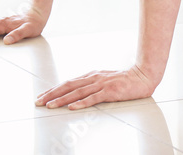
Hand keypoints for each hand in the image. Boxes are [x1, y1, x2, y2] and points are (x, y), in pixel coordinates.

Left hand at [36, 66, 156, 109]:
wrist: (143, 76)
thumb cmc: (125, 80)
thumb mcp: (105, 80)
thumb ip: (92, 84)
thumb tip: (78, 92)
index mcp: (92, 76)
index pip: (68, 82)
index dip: (54, 89)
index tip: (42, 96)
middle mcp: (94, 78)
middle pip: (68, 86)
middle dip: (52, 94)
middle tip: (38, 102)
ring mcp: (101, 84)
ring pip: (77, 92)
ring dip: (62, 99)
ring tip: (50, 105)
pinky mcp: (110, 91)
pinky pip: (93, 98)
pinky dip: (82, 103)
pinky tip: (72, 107)